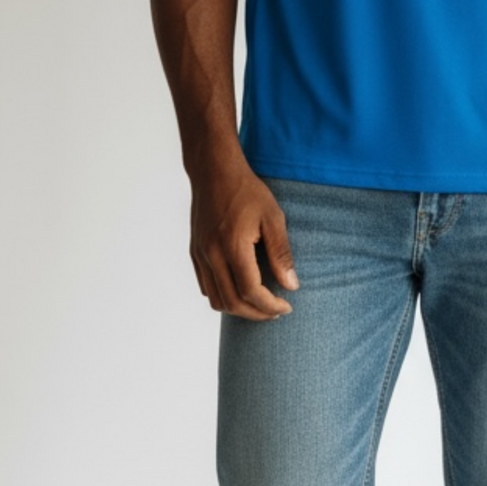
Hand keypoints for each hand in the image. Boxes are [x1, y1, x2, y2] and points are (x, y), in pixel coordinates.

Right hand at [189, 162, 297, 319]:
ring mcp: (200, 255)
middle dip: (257, 313)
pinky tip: (240, 289)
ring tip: (260, 304)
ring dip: (239, 309)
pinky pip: (205, 287)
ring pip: (216, 300)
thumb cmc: (247, 191)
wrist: (214, 172)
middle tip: (276, 311)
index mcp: (233, 246)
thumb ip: (281, 254)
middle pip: (232, 302)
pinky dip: (223, 296)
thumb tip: (291, 286)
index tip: (287, 306)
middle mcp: (212, 254)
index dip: (270, 306)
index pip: (251, 291)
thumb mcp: (273, 218)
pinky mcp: (195, 252)